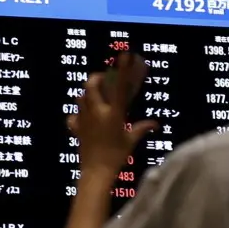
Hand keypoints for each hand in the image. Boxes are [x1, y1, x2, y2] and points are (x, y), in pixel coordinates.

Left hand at [68, 53, 157, 178]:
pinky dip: (77, 114)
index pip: (119, 87)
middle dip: (96, 79)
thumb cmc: (116, 156)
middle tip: (102, 79)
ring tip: (94, 96)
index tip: (124, 56)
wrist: (96, 172)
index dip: (122, 70)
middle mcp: (97, 113)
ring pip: (80, 98)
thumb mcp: (131, 141)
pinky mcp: (76, 129)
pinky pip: (73, 116)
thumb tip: (155, 123)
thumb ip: (142, 128)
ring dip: (86, 94)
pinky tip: (83, 117)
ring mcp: (84, 120)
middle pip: (91, 86)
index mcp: (113, 114)